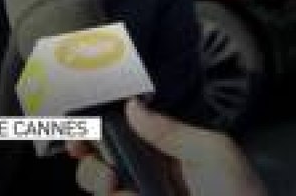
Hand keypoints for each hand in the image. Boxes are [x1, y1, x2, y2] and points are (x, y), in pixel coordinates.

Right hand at [67, 100, 265, 195]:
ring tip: (117, 188)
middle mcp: (150, 178)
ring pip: (102, 190)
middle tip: (99, 166)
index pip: (123, 135)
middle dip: (90, 160)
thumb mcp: (214, 153)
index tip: (82, 128)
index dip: (98, 129)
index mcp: (167, 152)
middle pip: (101, 164)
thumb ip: (170, 130)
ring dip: (99, 183)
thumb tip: (133, 107)